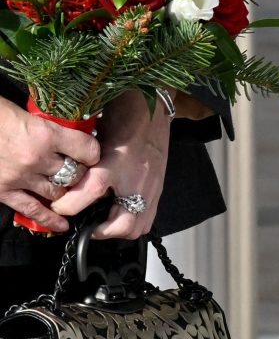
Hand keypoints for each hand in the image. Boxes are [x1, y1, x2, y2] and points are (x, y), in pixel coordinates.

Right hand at [0, 100, 101, 226]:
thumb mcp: (26, 112)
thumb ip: (47, 125)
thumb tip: (66, 130)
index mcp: (45, 133)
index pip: (86, 149)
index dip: (92, 152)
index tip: (91, 152)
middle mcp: (37, 158)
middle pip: (74, 173)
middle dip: (80, 173)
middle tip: (79, 171)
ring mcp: (21, 177)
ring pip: (57, 192)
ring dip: (64, 191)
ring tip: (66, 189)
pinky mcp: (4, 191)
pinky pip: (32, 209)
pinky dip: (49, 219)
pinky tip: (61, 225)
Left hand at [61, 88, 170, 239]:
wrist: (154, 107)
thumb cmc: (123, 114)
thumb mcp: (96, 133)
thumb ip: (83, 158)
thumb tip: (65, 176)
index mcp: (117, 161)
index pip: (92, 191)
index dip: (70, 205)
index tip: (58, 207)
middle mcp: (136, 179)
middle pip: (122, 223)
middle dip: (100, 230)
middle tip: (86, 224)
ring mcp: (151, 187)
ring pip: (137, 226)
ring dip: (118, 231)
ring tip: (103, 223)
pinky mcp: (158, 190)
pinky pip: (148, 219)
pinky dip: (133, 223)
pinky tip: (121, 215)